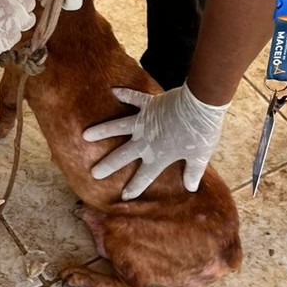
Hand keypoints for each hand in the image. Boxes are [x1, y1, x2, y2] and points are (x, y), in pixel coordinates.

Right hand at [0, 0, 35, 65]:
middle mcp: (13, 7)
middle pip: (30, 1)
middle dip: (24, 2)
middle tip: (17, 5)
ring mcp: (16, 24)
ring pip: (30, 19)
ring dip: (24, 18)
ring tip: (14, 20)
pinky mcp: (13, 38)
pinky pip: (19, 33)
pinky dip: (13, 33)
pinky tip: (3, 33)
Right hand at [84, 82, 228, 196]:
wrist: (200, 106)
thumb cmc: (201, 133)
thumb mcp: (199, 157)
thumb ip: (193, 172)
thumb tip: (191, 188)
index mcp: (159, 156)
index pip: (144, 176)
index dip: (134, 187)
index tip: (124, 196)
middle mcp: (146, 140)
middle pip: (122, 155)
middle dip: (107, 165)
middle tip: (94, 172)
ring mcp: (144, 121)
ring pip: (118, 127)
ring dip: (101, 131)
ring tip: (85, 135)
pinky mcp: (149, 104)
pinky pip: (133, 98)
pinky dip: (124, 93)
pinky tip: (113, 90)